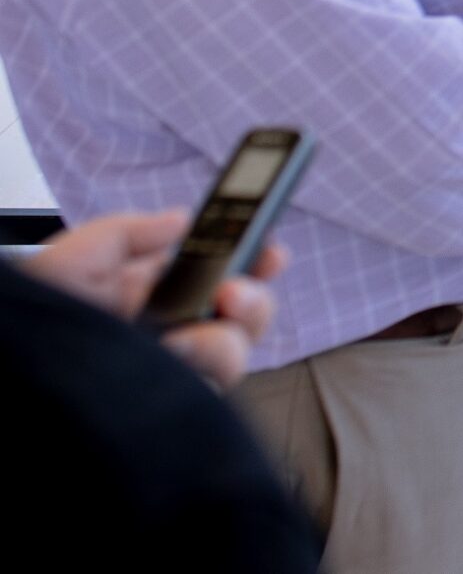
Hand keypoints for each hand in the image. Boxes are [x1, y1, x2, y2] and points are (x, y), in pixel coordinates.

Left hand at [25, 209, 286, 390]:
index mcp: (147, 296)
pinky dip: (199, 370)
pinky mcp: (168, 408)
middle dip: (254, 299)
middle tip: (234, 292)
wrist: (15, 373)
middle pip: (242, 317)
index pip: (216, 275)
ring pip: (233, 356)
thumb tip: (180, 220)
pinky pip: (211, 392)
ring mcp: (169, 375)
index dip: (252, 260)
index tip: (270, 249)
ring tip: (184, 338)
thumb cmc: (31, 321)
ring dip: (223, 340)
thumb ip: (126, 232)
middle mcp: (166, 335)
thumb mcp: (71, 259)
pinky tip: (170, 360)